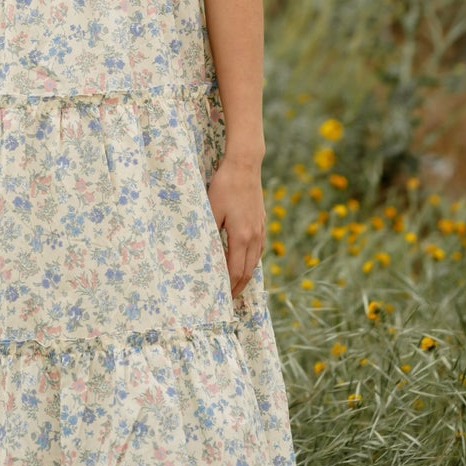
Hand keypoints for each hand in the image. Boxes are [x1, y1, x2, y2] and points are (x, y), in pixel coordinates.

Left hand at [207, 155, 265, 297]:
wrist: (245, 166)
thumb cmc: (224, 186)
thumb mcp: (211, 210)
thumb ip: (210, 234)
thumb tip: (205, 256)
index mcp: (241, 237)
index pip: (236, 271)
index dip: (229, 287)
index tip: (220, 298)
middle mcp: (254, 237)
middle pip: (248, 271)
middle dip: (238, 287)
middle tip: (228, 300)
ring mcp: (260, 229)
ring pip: (255, 261)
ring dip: (246, 276)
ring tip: (236, 286)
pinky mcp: (261, 221)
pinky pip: (259, 249)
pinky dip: (252, 261)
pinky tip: (247, 262)